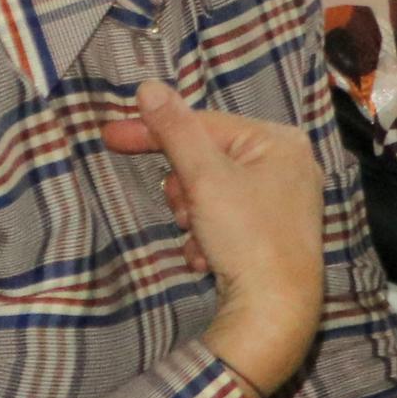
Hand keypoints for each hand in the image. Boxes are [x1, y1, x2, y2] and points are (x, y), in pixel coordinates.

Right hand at [106, 82, 329, 397]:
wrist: (274, 310)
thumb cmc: (246, 236)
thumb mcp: (204, 177)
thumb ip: (175, 130)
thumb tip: (150, 87)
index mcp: (280, 140)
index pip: (205, 123)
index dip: (153, 130)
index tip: (108, 136)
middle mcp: (288, 164)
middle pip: (206, 160)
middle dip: (184, 190)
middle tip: (187, 211)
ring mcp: (283, 201)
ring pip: (209, 194)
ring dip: (192, 217)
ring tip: (203, 238)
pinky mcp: (272, 233)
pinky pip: (223, 222)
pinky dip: (207, 238)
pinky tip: (210, 258)